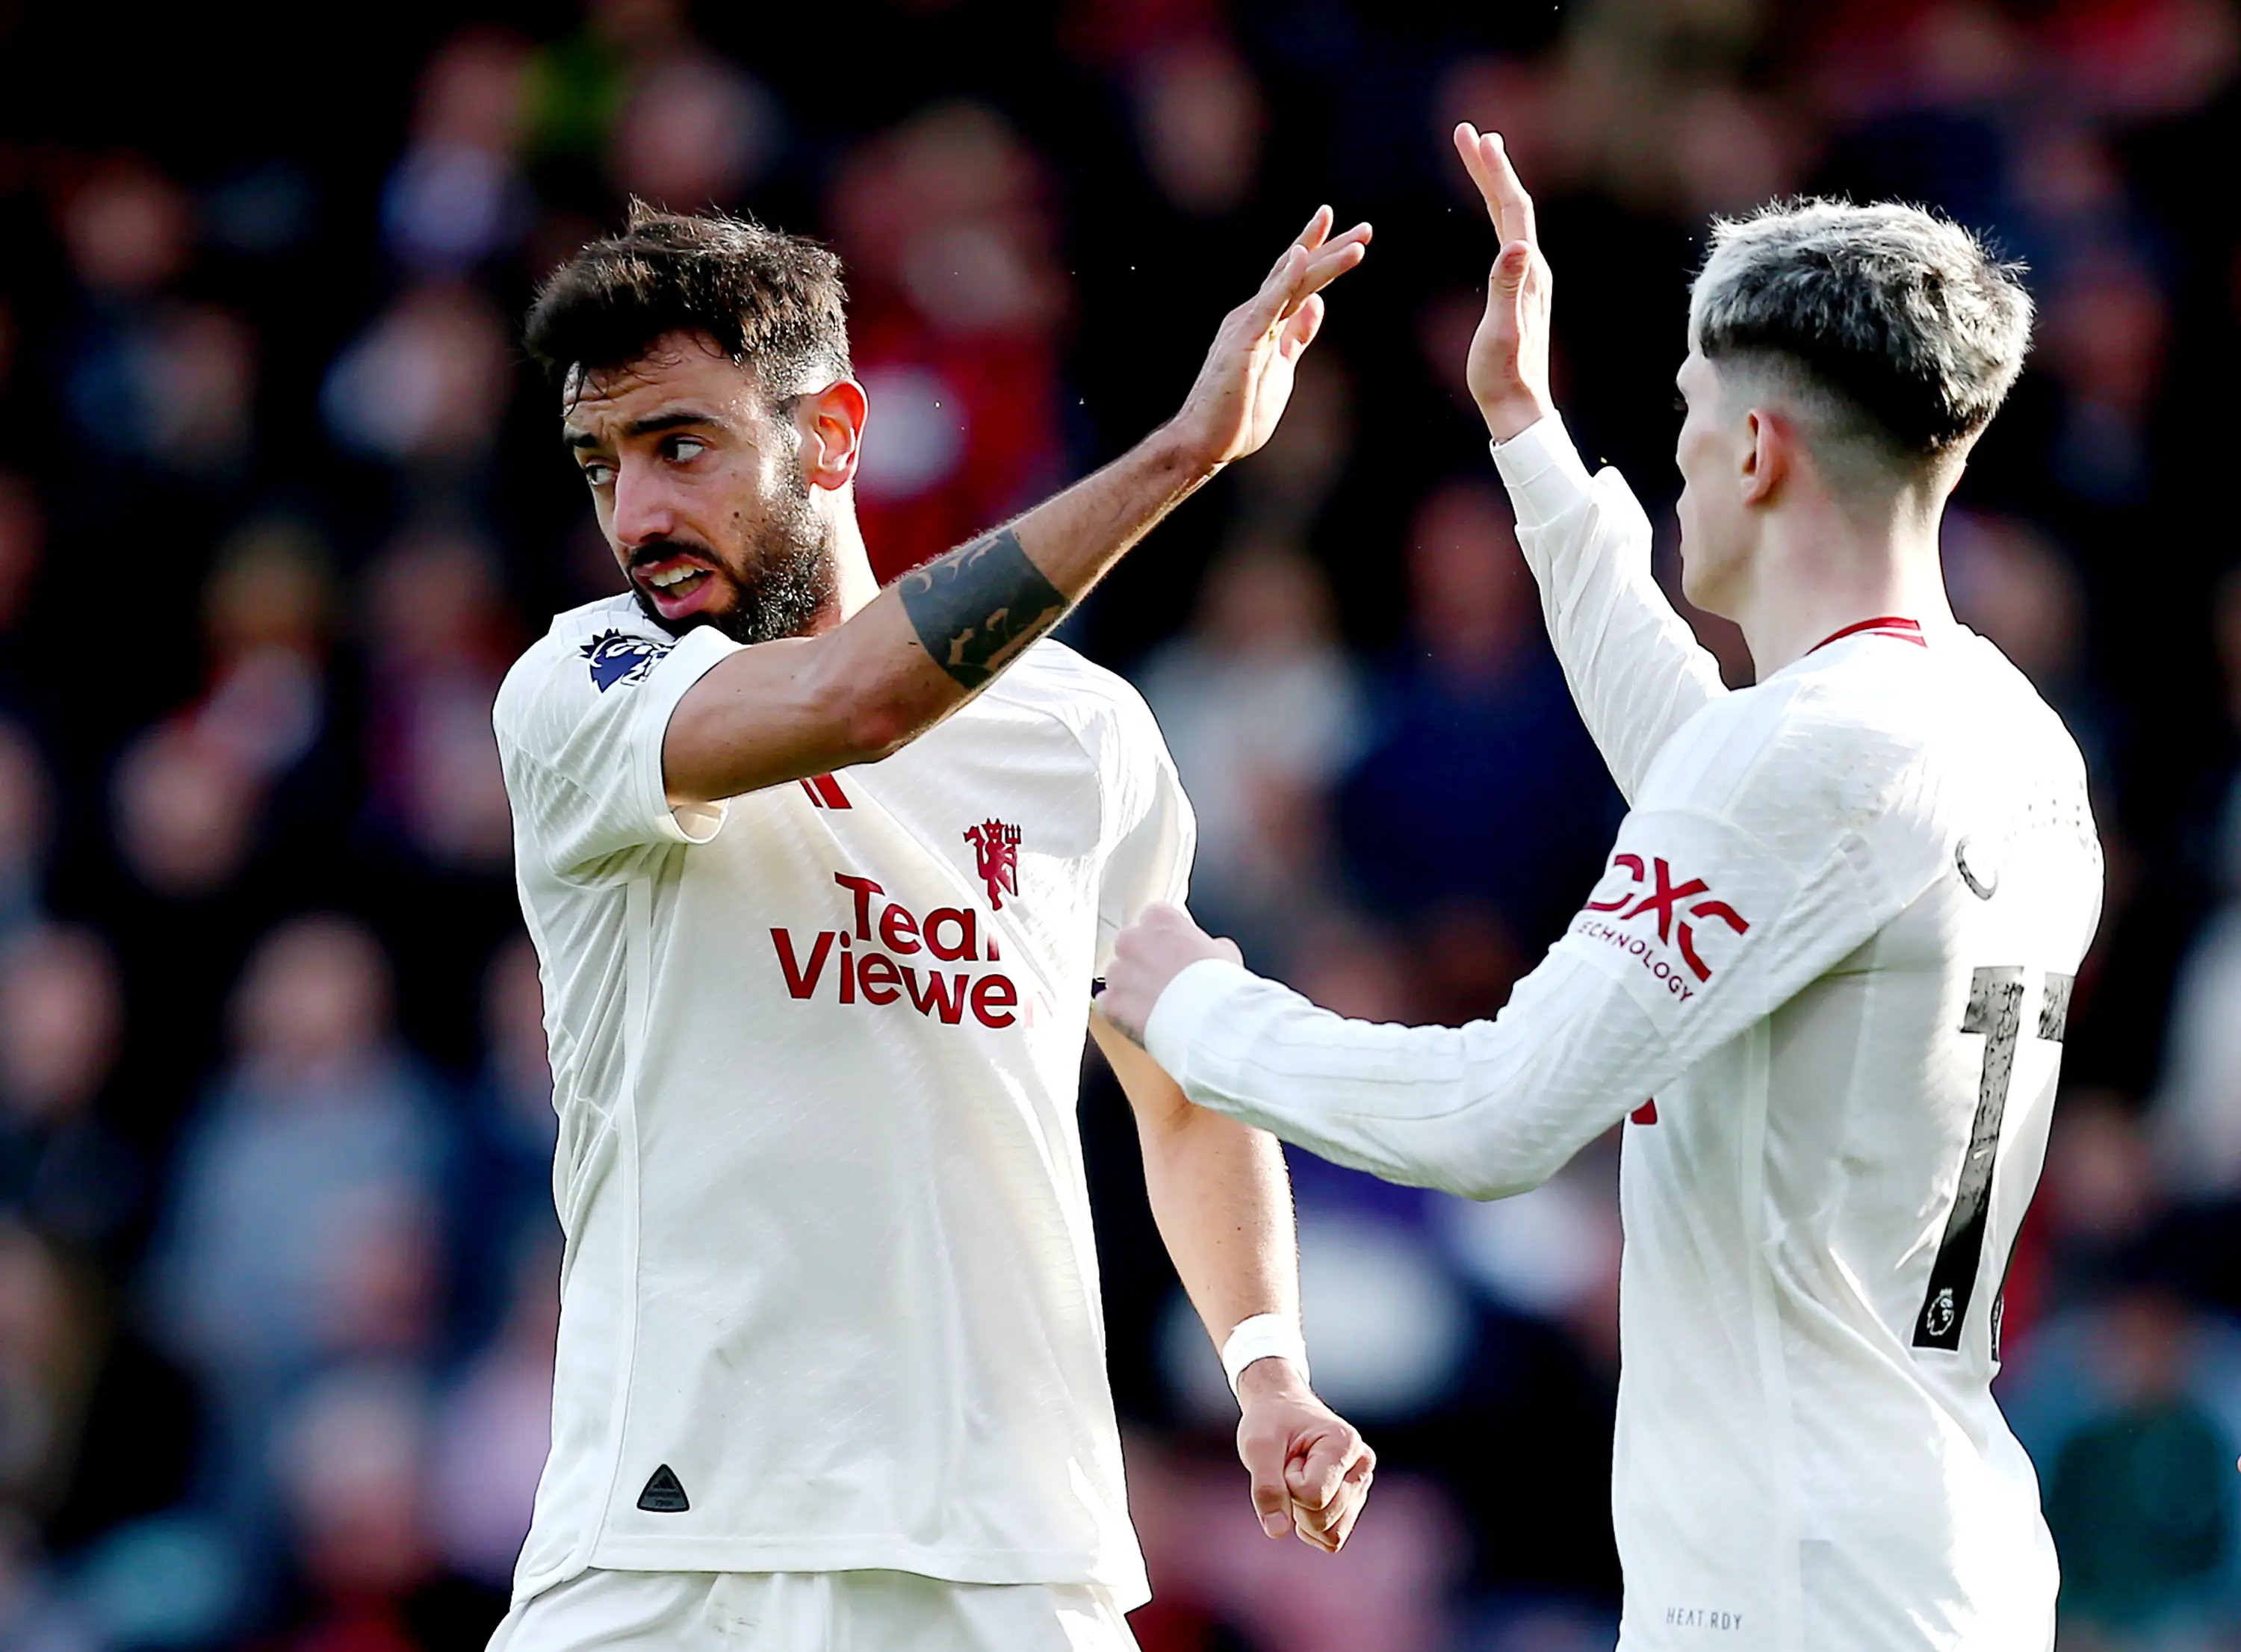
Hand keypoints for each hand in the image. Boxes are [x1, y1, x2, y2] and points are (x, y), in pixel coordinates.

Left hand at [1096, 903, 1238, 1044]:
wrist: (1209, 1020)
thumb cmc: (1220, 985)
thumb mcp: (1224, 951)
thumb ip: (1205, 943)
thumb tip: (1206, 949)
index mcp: (1159, 918)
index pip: (1153, 920)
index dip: (1165, 940)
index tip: (1174, 954)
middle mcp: (1132, 939)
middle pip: (1130, 946)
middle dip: (1142, 962)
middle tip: (1164, 982)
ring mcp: (1118, 971)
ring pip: (1117, 976)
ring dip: (1131, 988)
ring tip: (1156, 1006)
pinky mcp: (1111, 1001)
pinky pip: (1109, 1004)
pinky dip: (1121, 1013)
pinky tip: (1143, 1020)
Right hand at [1166, 207, 1372, 472]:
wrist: (1204, 443)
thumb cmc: (1238, 413)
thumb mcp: (1281, 367)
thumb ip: (1297, 337)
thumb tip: (1316, 304)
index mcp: (1263, 322)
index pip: (1295, 280)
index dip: (1321, 253)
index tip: (1351, 236)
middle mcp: (1254, 316)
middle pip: (1297, 273)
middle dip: (1331, 249)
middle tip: (1366, 230)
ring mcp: (1248, 326)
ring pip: (1291, 284)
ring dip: (1324, 262)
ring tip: (1357, 246)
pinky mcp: (1243, 343)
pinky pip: (1268, 307)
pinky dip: (1285, 280)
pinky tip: (1301, 256)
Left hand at [1236, 1358, 1375, 1552]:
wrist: (1280, 1408)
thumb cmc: (1270, 1422)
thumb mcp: (1257, 1446)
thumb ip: (1265, 1487)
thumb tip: (1277, 1532)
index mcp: (1344, 1443)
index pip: (1312, 1495)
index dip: (1286, 1483)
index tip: (1286, 1455)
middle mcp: (1361, 1466)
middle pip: (1322, 1519)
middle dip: (1293, 1500)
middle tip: (1289, 1466)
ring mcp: (1360, 1486)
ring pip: (1331, 1535)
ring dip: (1302, 1515)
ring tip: (1297, 1479)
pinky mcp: (1353, 1502)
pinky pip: (1331, 1539)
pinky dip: (1309, 1527)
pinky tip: (1302, 1495)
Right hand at [1454, 123, 1555, 443]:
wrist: (1518, 406)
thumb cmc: (1504, 375)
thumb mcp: (1502, 332)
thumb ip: (1507, 288)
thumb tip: (1514, 245)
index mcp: (1526, 271)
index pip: (1511, 208)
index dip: (1492, 171)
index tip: (1473, 138)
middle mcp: (1531, 267)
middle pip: (1512, 204)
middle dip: (1490, 166)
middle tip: (1468, 132)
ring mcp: (1527, 277)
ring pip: (1511, 217)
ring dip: (1494, 183)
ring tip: (1480, 154)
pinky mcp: (1518, 289)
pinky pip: (1507, 235)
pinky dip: (1495, 210)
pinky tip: (1490, 208)